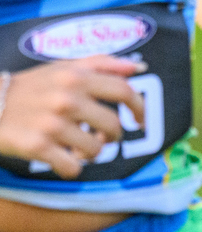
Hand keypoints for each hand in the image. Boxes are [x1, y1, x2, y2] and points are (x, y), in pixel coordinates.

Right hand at [0, 56, 144, 178]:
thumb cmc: (31, 86)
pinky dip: (72, 168)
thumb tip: (138, 67)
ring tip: (79, 147)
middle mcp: (67, 98)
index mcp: (77, 76)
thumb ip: (102, 64)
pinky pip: (72, 167)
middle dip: (113, 136)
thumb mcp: (63, 67)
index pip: (124, 90)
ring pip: (95, 149)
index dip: (139, 107)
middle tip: (104, 137)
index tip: (141, 120)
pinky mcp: (37, 147)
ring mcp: (52, 124)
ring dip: (91, 152)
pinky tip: (63, 159)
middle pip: (112, 125)